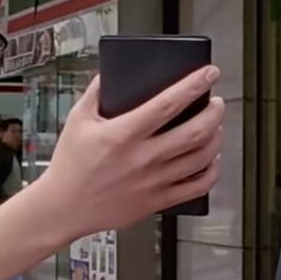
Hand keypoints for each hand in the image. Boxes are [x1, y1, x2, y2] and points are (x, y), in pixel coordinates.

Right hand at [39, 66, 223, 235]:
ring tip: (215, 126)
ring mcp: (153, 182)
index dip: (194, 85)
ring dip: (216, 137)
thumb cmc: (70, 164)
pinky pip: (197, 187)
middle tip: (216, 102)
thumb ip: (96, 92)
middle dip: (214, 112)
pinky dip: (212, 171)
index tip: (209, 73)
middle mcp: (143, 158)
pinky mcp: (157, 201)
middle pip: (195, 131)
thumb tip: (111, 72)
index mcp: (123, 134)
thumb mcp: (78, 120)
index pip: (169, 104)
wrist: (64, 207)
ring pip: (201, 157)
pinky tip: (211, 160)